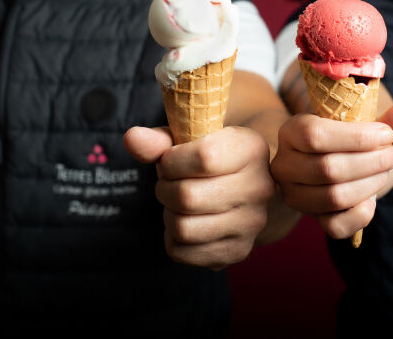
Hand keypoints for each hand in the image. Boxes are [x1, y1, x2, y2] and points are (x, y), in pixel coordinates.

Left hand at [123, 125, 274, 269]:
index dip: (172, 160)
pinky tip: (185, 221)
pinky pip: (183, 253)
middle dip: (164, 188)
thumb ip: (160, 140)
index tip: (169, 160)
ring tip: (176, 203)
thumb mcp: (191, 139)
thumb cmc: (211, 156)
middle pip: (187, 197)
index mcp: (252, 149)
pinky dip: (172, 238)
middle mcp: (260, 188)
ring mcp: (251, 224)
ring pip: (183, 228)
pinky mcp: (238, 251)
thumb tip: (132, 139)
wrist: (245, 186)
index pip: (204, 158)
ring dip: (168, 214)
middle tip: (168, 182)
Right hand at [270, 101, 392, 239]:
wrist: (339, 161)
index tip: (387, 135)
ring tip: (386, 170)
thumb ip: (391, 119)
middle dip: (371, 162)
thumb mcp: (366, 124)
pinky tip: (372, 197)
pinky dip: (362, 213)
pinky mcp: (311, 218)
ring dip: (370, 184)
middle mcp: (284, 165)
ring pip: (334, 197)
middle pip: (328, 169)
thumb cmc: (350, 138)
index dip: (356, 138)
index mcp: (291, 132)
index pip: (315, 136)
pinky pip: (336, 225)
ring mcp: (294, 195)